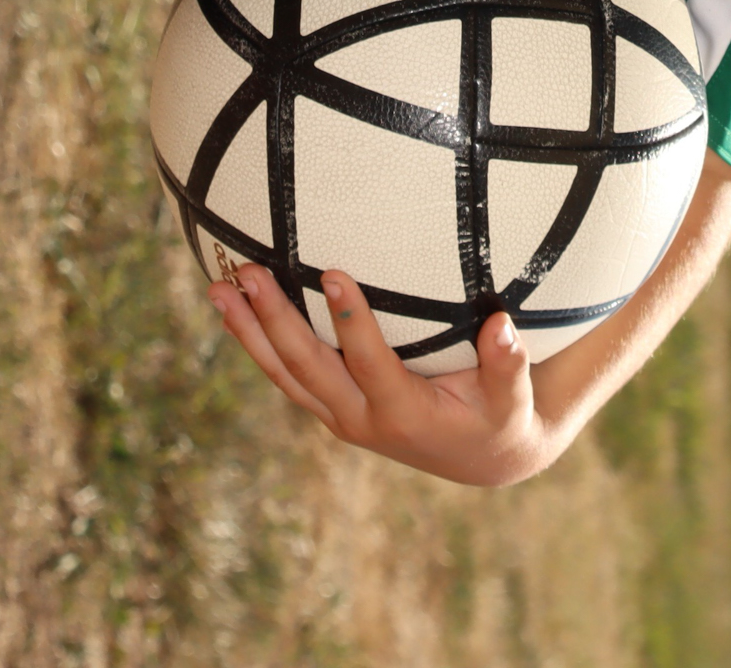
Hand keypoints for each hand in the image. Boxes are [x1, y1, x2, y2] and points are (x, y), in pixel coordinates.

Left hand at [209, 262, 564, 487]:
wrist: (481, 459)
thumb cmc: (500, 416)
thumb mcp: (512, 399)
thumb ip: (508, 364)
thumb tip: (502, 325)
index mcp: (403, 413)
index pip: (369, 363)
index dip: (350, 321)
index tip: (331, 271)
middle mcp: (360, 419)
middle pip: (307, 368)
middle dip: (274, 319)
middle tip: (247, 273)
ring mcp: (339, 416)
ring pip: (284, 374)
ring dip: (249, 332)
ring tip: (217, 289)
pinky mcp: (330, 408)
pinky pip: (285, 375)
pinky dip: (257, 344)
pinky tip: (234, 309)